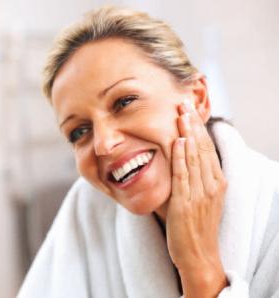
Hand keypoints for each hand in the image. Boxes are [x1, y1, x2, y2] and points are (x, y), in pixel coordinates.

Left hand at [166, 100, 227, 296]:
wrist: (197, 255)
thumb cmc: (193, 227)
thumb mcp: (196, 198)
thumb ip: (189, 179)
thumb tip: (176, 158)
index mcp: (216, 183)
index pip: (207, 150)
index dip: (198, 129)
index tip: (190, 111)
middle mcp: (211, 186)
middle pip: (202, 148)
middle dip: (192, 124)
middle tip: (183, 103)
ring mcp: (200, 194)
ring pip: (194, 157)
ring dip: (187, 134)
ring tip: (181, 114)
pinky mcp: (186, 204)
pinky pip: (184, 175)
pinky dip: (182, 157)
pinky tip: (179, 141)